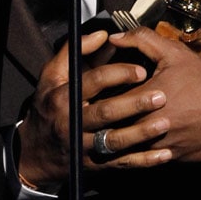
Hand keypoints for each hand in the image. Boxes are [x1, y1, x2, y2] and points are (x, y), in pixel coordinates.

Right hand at [17, 30, 172, 186]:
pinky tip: (163, 154)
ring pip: (115, 141)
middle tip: (161, 96)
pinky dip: (143, 161)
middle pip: (106, 112)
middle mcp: (73, 122)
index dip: (118, 74)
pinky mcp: (94, 164)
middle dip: (135, 104)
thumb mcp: (52, 75)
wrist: (35, 152)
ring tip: (164, 123)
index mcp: (64, 97)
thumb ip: (76, 52)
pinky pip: (121, 163)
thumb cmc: (48, 106)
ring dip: (142, 134)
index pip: (93, 82)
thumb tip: (104, 35)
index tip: (141, 70)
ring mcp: (84, 146)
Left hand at [104, 27, 200, 161]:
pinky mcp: (173, 159)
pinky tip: (135, 138)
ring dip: (120, 137)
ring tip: (111, 127)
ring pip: (129, 146)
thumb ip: (142, 40)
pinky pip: (147, 158)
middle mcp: (152, 127)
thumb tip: (115, 37)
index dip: (100, 95)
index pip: (109, 100)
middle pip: (115, 127)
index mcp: (148, 99)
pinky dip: (140, 149)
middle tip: (95, 112)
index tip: (94, 91)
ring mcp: (162, 147)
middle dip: (105, 119)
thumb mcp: (174, 53)